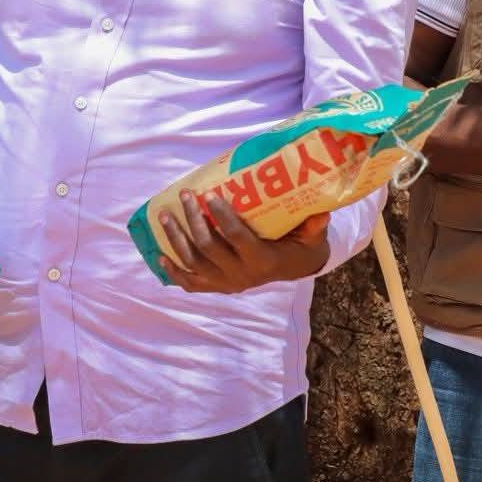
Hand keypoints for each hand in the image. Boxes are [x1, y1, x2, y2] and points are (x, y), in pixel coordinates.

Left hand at [158, 195, 330, 293]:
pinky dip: (173, 271)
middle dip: (193, 219)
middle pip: (208, 247)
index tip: (210, 194)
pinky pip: (190, 283)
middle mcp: (240, 275)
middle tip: (186, 195)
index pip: (236, 237)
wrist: (293, 269)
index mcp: (262, 260)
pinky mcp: (216, 287)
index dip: (222, 217)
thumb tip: (321, 212)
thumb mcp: (312, 236)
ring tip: (165, 215)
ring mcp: (225, 283)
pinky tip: (160, 255)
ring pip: (193, 262)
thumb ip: (314, 226)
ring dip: (176, 239)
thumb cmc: (299, 245)